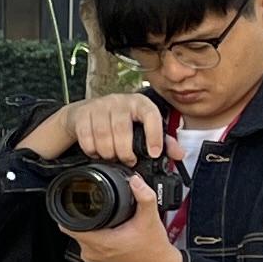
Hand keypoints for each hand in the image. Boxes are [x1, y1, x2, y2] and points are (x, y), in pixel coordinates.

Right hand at [25, 89, 163, 162]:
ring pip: (102, 135)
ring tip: (113, 157)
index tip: (154, 153)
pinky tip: (98, 152)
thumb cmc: (121, 120)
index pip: (150, 115)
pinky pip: (86, 137)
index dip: (153, 135)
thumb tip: (179, 154)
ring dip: (108, 153)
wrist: (87, 111)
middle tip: (128, 160)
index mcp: (140, 103)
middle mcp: (120, 101)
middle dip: (125, 151)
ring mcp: (99, 106)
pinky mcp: (83, 113)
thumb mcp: (143, 126)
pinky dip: (92, 150)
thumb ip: (163, 140)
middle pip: (122, 130)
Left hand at [67, 189, 183, 261]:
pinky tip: (105, 229)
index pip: (68, 226)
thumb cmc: (154, 248)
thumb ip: (144, 196)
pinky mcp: (98, 261)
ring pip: (79, 237)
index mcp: (101, 242)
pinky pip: (87, 244)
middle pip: (73, 229)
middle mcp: (93, 253)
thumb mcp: (150, 218)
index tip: (71, 201)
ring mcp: (94, 258)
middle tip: (94, 207)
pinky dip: (93, 235)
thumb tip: (134, 181)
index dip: (67, 211)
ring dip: (87, 226)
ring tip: (101, 218)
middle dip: (80, 216)